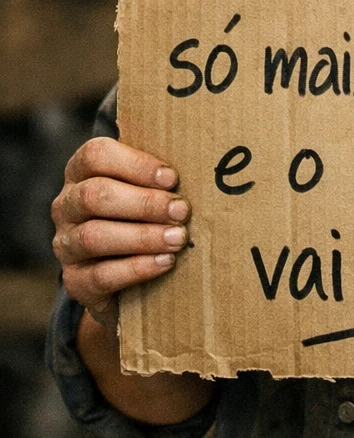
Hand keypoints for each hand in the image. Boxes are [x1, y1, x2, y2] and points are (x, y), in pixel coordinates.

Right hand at [52, 138, 190, 329]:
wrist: (126, 281)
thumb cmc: (142, 218)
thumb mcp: (147, 190)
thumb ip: (160, 176)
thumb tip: (203, 161)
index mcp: (82, 173)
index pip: (95, 155)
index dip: (134, 164)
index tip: (172, 178)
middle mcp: (66, 205)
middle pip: (95, 195)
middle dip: (144, 202)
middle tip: (181, 211)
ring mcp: (66, 244)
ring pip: (95, 235)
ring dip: (143, 236)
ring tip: (178, 238)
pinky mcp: (75, 280)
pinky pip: (100, 275)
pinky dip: (137, 268)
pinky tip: (165, 262)